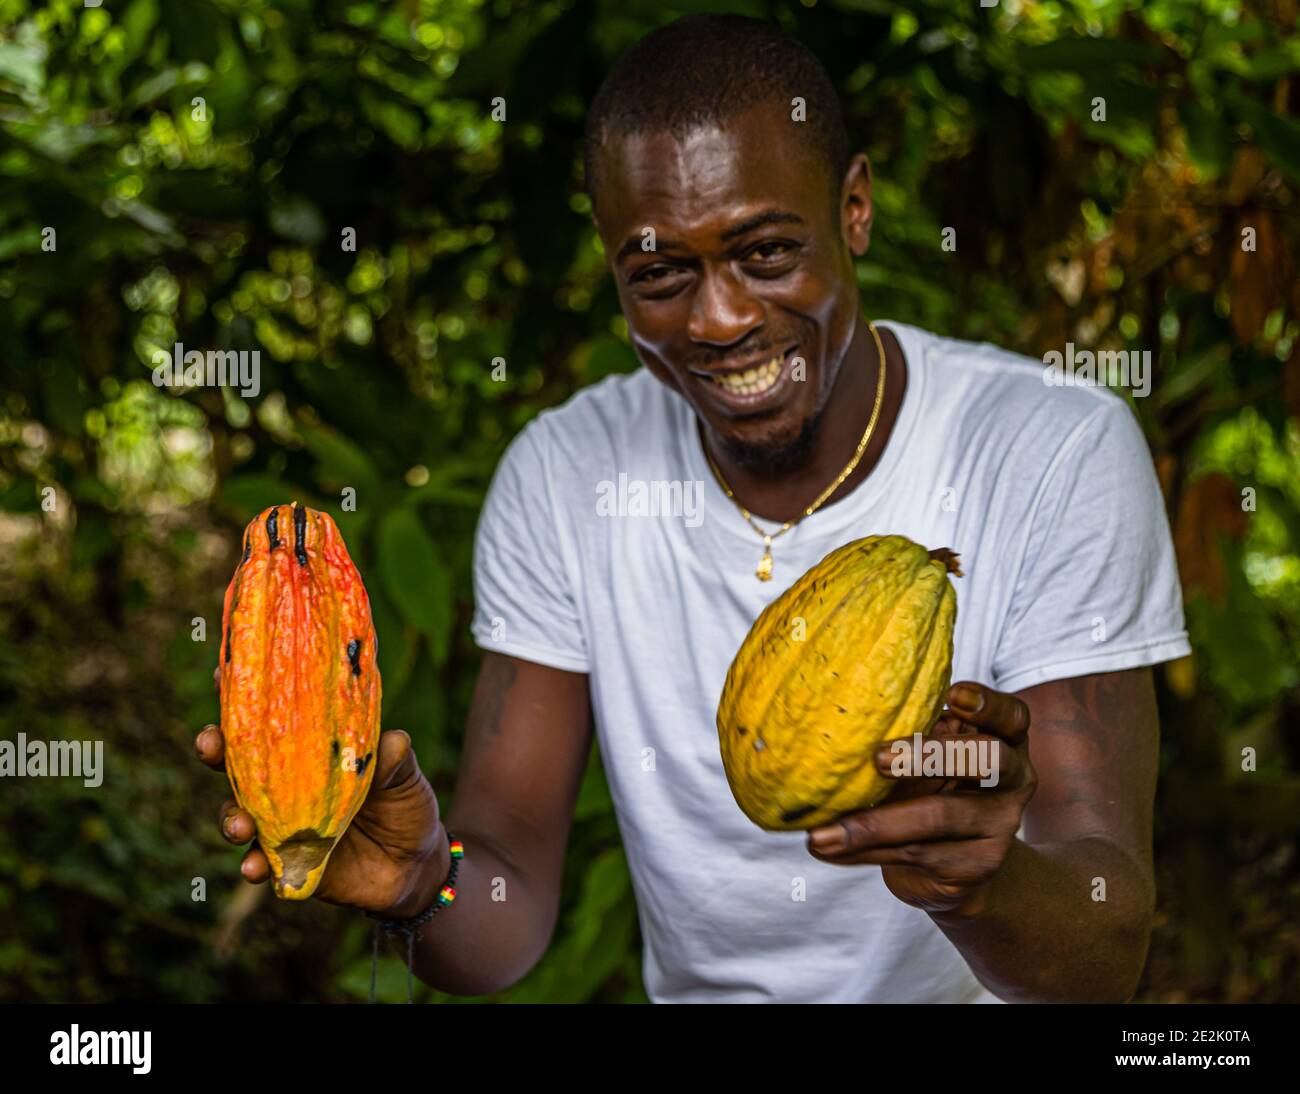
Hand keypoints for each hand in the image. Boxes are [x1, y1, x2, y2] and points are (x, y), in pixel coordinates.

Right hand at [197, 666, 448, 917]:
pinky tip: (254, 868)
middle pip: (238, 763)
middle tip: (208, 742)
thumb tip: (393, 740)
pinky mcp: (288, 864)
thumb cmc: (406, 805)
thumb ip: (396, 758)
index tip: (220, 674)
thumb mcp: (406, 776)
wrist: (414, 866)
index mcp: (310, 752)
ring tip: (240, 824)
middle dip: (215, 750)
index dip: (243, 697)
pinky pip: (261, 865)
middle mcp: (287, 786)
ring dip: (231, 818)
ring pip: (240, 815)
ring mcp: (283, 826)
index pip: (272, 719)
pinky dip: (254, 866)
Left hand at [806, 681, 1036, 915]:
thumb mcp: (927, 758)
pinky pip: (917, 853)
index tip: (953, 695)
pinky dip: (865, 850)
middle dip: (929, 755)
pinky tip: (829, 849)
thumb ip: (911, 738)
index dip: (987, 704)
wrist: (954, 866)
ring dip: (872, 824)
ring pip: (939, 817)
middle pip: (985, 760)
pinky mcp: (978, 864)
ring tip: (821, 833)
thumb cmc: (930, 790)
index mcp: (1003, 739)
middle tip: (877, 758)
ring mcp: (1000, 825)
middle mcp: (1013, 779)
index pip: (1012, 716)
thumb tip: (832, 726)